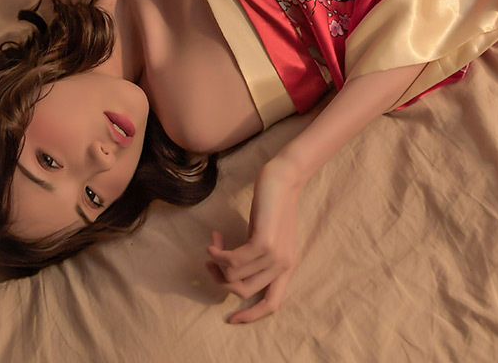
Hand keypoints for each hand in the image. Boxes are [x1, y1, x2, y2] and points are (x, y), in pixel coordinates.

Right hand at [206, 157, 303, 323]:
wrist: (283, 179)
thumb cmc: (272, 205)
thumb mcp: (266, 236)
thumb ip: (255, 256)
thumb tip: (228, 272)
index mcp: (286, 267)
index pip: (272, 305)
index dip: (251, 316)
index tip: (231, 319)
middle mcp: (282, 265)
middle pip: (243, 291)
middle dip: (221, 279)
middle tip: (211, 261)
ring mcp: (274, 255)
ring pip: (234, 276)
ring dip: (217, 262)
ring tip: (214, 243)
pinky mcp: (263, 243)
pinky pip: (233, 261)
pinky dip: (218, 255)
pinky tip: (213, 243)